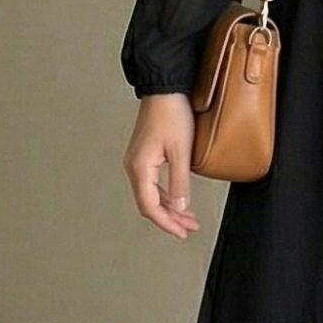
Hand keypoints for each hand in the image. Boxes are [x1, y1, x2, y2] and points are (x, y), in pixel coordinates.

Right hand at [123, 94, 202, 238]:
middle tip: (187, 228)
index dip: (166, 223)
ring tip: (187, 217)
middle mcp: (134, 166)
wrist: (164, 90)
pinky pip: (152, 183)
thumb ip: (180, 181)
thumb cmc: (170, 113)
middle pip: (149, 204)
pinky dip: (166, 195)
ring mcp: (138, 161)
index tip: (181, 232)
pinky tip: (178, 198)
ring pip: (151, 195)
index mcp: (140, 167)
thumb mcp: (181, 151)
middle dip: (169, 218)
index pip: (150, 206)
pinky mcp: (144, 155)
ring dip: (169, 207)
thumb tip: (181, 206)